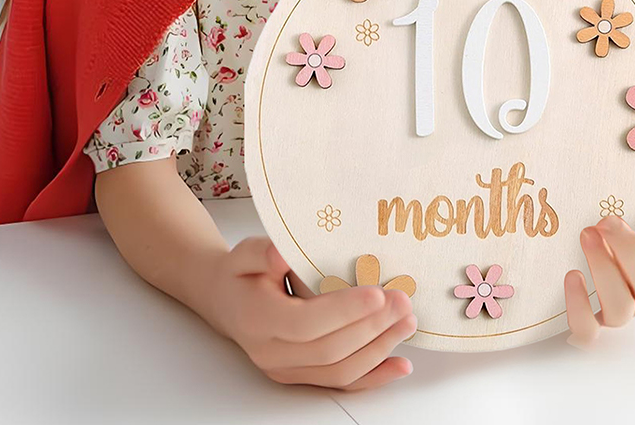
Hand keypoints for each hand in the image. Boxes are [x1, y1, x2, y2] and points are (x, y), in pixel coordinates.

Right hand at [204, 236, 416, 389]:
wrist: (226, 301)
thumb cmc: (241, 273)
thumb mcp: (244, 253)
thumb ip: (262, 252)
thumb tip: (282, 255)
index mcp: (258, 320)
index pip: (306, 323)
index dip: (344, 312)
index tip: (378, 294)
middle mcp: (272, 353)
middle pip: (330, 349)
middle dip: (373, 327)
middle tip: (403, 301)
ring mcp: (287, 370)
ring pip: (340, 370)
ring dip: (379, 349)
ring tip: (408, 322)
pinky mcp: (301, 376)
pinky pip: (341, 382)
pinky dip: (374, 376)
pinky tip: (401, 364)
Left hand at [564, 213, 634, 349]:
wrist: (571, 284)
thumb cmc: (601, 248)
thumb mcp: (618, 231)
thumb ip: (623, 218)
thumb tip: (611, 188)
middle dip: (628, 249)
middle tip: (605, 221)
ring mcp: (619, 315)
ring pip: (622, 307)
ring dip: (603, 268)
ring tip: (586, 235)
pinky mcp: (589, 329)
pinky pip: (587, 330)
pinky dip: (579, 304)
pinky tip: (573, 276)